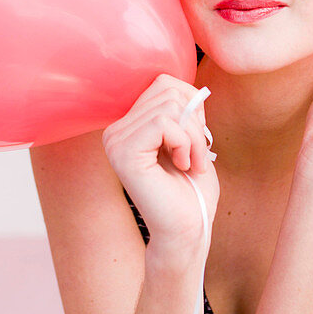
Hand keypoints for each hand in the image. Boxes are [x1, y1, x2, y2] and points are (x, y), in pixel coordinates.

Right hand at [102, 74, 218, 246]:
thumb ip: (185, 110)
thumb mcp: (191, 137)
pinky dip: (185, 142)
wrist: (187, 229)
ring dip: (194, 136)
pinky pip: (164, 123)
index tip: (196, 139)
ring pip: (170, 106)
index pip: (163, 83)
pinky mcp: (124, 153)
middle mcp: (115, 131)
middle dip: (195, 122)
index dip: (192, 105)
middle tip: (197, 156)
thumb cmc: (191, 189)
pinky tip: (182, 165)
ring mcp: (115, 142)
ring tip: (191, 163)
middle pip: (167, 91)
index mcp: (128, 126)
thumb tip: (192, 89)